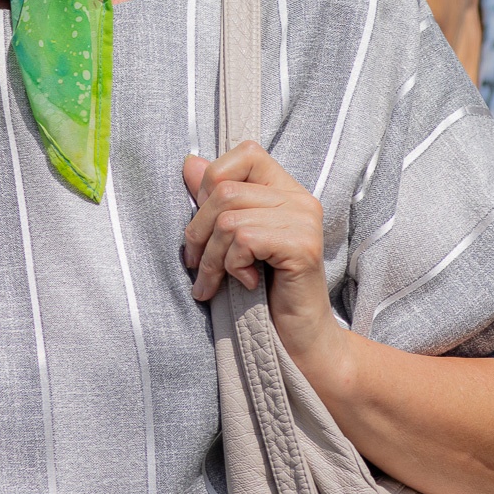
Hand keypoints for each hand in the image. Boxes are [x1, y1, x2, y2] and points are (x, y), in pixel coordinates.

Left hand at [183, 143, 349, 378]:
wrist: (296, 340)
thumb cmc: (261, 290)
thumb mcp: (229, 239)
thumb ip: (212, 198)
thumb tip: (188, 161)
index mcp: (285, 188)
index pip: (245, 153)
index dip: (212, 181)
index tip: (206, 222)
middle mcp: (300, 197)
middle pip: (224, 190)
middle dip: (198, 231)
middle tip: (196, 264)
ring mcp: (305, 220)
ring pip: (228, 219)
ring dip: (211, 257)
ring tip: (215, 281)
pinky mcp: (303, 246)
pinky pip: (244, 240)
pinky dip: (231, 266)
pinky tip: (245, 282)